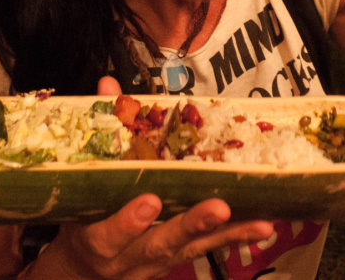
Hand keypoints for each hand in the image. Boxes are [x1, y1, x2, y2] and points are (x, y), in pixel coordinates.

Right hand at [22, 76, 273, 278]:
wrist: (85, 266)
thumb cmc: (84, 216)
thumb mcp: (81, 181)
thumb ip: (101, 131)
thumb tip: (108, 84)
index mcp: (95, 236)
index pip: (109, 232)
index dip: (128, 220)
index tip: (149, 200)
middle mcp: (127, 255)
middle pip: (160, 242)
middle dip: (190, 225)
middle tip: (218, 208)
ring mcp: (157, 260)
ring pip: (193, 247)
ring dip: (225, 233)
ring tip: (257, 221)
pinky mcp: (180, 258)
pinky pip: (211, 248)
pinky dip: (237, 237)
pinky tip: (263, 226)